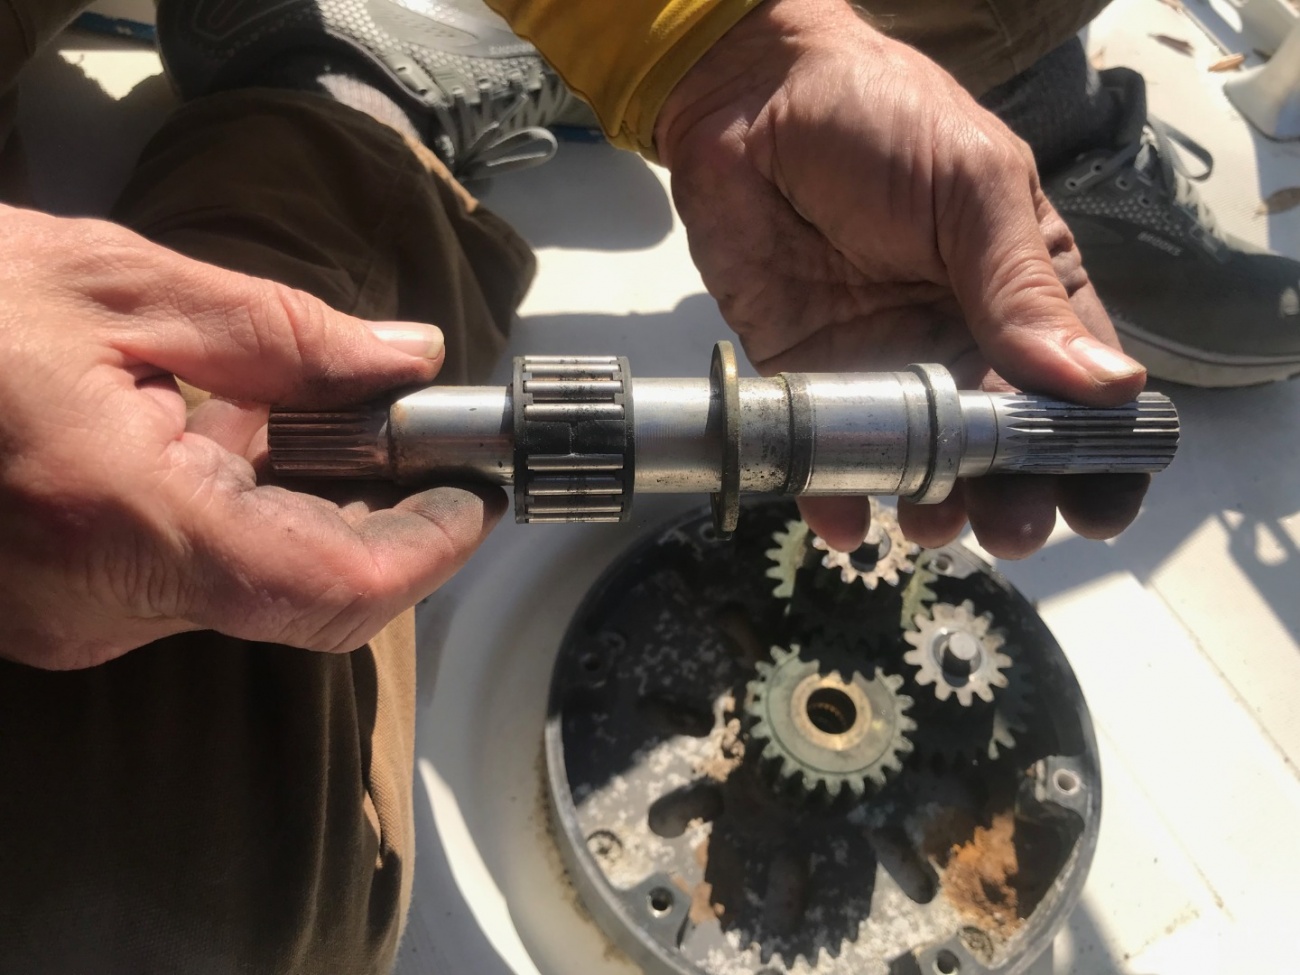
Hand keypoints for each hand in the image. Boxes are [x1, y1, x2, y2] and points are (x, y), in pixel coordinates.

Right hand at [0, 205, 503, 669]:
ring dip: (312, 516)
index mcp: (116, 517)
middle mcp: (94, 604)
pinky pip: (193, 582)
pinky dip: (245, 522)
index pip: (322, 587)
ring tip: (325, 428)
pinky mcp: (62, 613)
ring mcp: (73, 621)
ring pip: (252, 590)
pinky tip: (236, 449)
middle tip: (421, 449)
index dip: (421, 554)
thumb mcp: (125, 288)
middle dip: (381, 528)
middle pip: (301, 598)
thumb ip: (284, 332)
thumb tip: (406, 359)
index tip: (471, 502)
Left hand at [657, 0, 1149, 557]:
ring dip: (932, 508)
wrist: (750, 100)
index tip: (1099, 507)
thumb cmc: (880, 121)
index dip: (1095, 454)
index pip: (1077, 390)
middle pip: (1001, 448)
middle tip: (1010, 529)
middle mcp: (958, 341)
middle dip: (1013, 499)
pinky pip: (826, 454)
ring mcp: (883, 367)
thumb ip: (1023, 288)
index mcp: (1023, 293)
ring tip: (932, 525)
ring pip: (920, 466)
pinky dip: (832, 496)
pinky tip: (844, 523)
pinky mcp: (807, 378)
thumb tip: (1106, 386)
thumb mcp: (972, 187)